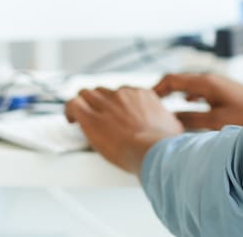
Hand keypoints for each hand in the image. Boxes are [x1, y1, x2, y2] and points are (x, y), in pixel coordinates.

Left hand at [64, 86, 183, 175]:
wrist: (153, 151)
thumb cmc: (163, 144)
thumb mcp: (173, 126)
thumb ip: (167, 120)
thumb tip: (170, 124)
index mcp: (142, 95)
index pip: (123, 91)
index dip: (116, 103)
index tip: (114, 112)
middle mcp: (123, 95)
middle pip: (103, 91)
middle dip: (99, 103)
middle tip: (97, 115)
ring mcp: (106, 105)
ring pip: (86, 94)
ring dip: (84, 104)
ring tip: (80, 116)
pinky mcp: (91, 118)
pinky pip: (73, 104)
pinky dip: (69, 110)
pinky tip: (70, 119)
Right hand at [153, 73, 242, 129]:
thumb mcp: (215, 122)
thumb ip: (191, 120)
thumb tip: (170, 121)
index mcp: (204, 82)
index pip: (171, 79)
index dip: (155, 89)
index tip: (142, 100)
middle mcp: (209, 80)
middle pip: (177, 81)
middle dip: (162, 92)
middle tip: (147, 104)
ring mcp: (217, 85)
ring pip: (188, 86)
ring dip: (174, 95)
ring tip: (163, 107)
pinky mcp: (223, 92)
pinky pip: (198, 91)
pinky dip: (187, 97)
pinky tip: (186, 105)